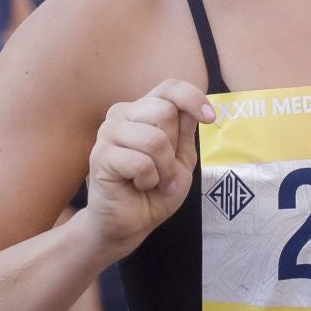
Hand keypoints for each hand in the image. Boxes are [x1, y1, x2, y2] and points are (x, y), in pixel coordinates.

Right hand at [85, 80, 213, 256]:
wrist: (130, 223)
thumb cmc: (155, 189)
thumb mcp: (181, 158)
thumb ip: (185, 131)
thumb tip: (195, 107)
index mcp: (142, 109)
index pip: (170, 87)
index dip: (193, 98)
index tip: (210, 117)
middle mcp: (122, 114)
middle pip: (165, 111)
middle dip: (174, 148)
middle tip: (166, 171)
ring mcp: (108, 132)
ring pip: (154, 139)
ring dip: (164, 169)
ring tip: (154, 181)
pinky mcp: (100, 155)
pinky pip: (141, 162)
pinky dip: (149, 180)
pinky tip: (138, 185)